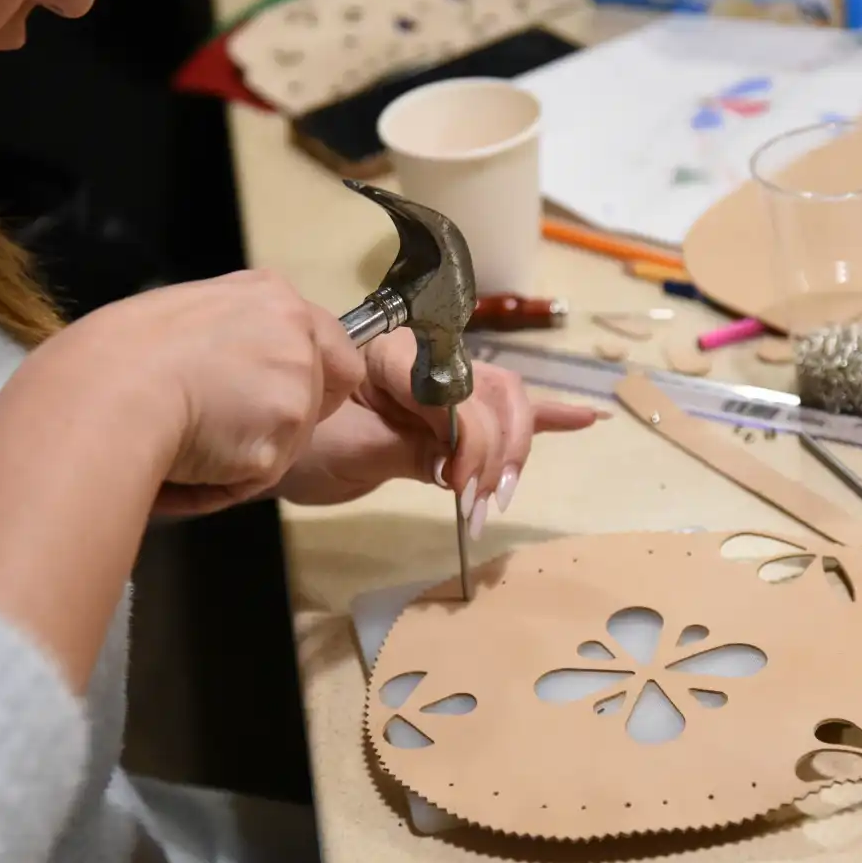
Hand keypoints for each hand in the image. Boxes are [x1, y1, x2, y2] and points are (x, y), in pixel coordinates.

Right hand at [33, 271, 366, 516]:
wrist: (106, 391)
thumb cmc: (124, 349)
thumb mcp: (191, 310)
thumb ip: (235, 328)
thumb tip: (240, 358)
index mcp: (275, 296)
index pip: (333, 347)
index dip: (311, 378)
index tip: (269, 394)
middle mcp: (297, 337)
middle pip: (321, 398)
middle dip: (281, 419)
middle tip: (221, 424)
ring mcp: (295, 393)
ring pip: (291, 441)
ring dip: (249, 451)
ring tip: (190, 440)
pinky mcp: (278, 446)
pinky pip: (258, 478)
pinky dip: (225, 481)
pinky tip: (185, 463)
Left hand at [274, 331, 602, 526]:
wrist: (276, 447)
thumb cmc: (304, 446)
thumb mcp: (350, 452)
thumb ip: (410, 451)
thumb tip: (463, 466)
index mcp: (395, 357)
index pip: (459, 394)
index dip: (472, 443)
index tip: (464, 491)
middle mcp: (427, 360)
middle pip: (494, 393)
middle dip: (499, 451)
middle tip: (481, 505)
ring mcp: (442, 384)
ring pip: (506, 402)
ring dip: (514, 450)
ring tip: (499, 496)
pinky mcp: (448, 412)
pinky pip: (501, 410)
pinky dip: (543, 417)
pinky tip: (585, 419)